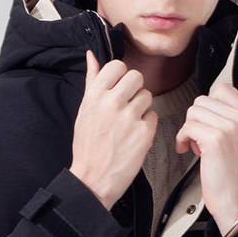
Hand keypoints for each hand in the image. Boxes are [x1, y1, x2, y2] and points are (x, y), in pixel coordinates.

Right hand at [70, 51, 157, 210]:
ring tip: (129, 123)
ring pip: (147, 96)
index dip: (121, 76)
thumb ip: (92, 81)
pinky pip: (153, 116)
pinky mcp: (144, 132)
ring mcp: (129, 117)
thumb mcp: (84, 111)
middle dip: (134, 89)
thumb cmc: (88, 147)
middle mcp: (112, 103)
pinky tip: (134, 135)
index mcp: (95, 96)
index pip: (118, 66)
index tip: (119, 87)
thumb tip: (92, 56)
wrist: (93, 179)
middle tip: (126, 105)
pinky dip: (146, 125)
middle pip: (137, 77)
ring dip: (141, 108)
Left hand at [175, 81, 237, 236]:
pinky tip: (189, 150)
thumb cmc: (235, 174)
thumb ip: (230, 118)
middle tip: (200, 138)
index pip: (223, 89)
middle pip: (203, 100)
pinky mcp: (215, 139)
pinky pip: (188, 127)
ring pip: (193, 111)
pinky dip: (183, 138)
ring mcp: (230, 127)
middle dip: (196, 119)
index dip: (209, 105)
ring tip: (197, 145)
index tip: (207, 122)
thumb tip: (206, 105)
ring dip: (189, 129)